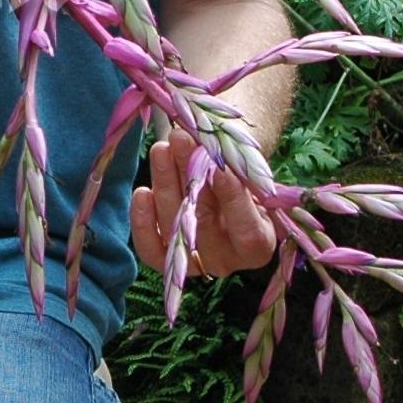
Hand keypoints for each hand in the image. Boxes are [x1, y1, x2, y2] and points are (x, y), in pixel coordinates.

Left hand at [130, 137, 275, 281]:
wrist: (224, 183)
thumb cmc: (242, 175)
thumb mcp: (248, 171)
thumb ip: (236, 167)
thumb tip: (211, 149)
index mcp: (260, 243)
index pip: (247, 230)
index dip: (232, 198)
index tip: (217, 166)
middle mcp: (229, 259)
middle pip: (204, 222)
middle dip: (189, 175)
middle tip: (180, 139)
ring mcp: (197, 262)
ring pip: (175, 228)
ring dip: (165, 184)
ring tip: (161, 149)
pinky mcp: (168, 259)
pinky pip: (152, 247)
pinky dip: (143, 221)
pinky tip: (142, 193)